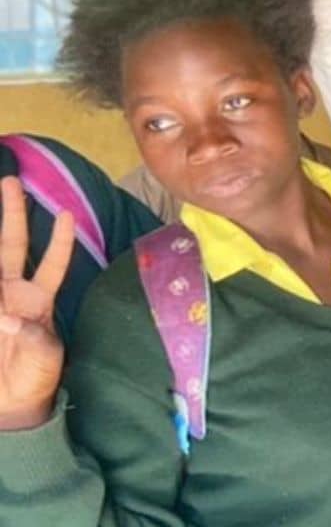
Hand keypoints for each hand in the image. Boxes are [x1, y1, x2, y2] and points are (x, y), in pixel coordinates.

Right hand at [0, 177, 74, 430]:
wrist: (9, 405)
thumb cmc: (35, 379)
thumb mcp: (45, 356)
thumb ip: (32, 337)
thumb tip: (5, 316)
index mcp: (38, 300)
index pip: (53, 262)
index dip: (59, 240)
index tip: (67, 213)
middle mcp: (13, 293)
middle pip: (12, 244)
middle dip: (13, 213)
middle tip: (11, 181)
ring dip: (0, 230)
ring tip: (3, 194)